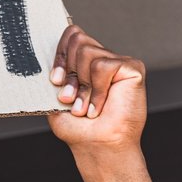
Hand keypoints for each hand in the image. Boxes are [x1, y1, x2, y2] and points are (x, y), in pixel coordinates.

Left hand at [47, 24, 146, 153]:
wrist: (98, 146)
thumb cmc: (79, 128)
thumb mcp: (56, 98)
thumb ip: (56, 73)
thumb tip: (49, 52)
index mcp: (85, 62)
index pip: (71, 35)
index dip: (60, 55)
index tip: (55, 81)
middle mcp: (102, 58)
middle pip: (78, 39)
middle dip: (70, 72)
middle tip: (71, 99)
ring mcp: (118, 62)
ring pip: (88, 52)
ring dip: (82, 86)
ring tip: (85, 108)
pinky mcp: (133, 68)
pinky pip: (103, 66)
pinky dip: (97, 90)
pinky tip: (99, 107)